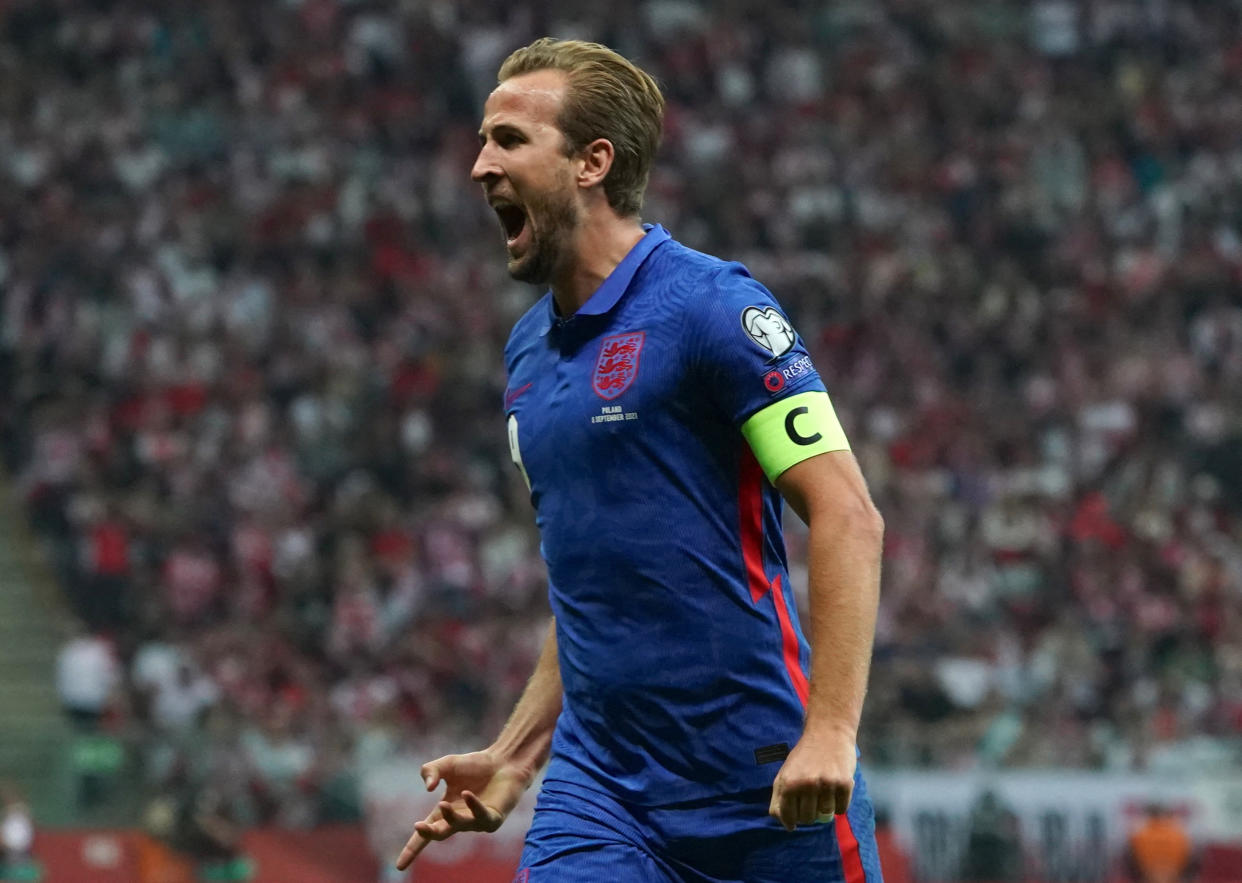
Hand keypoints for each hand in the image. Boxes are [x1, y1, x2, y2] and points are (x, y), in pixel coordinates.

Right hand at [395, 749, 530, 869]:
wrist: (504, 761)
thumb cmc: (475, 765)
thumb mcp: (447, 764)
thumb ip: (430, 770)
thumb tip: (427, 787)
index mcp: (445, 811)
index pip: (425, 833)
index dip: (412, 849)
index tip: (400, 866)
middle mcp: (459, 820)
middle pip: (439, 833)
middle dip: (428, 833)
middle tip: (419, 826)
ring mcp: (476, 821)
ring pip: (459, 825)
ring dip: (450, 817)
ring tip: (443, 804)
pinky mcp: (493, 818)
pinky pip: (481, 816)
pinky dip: (473, 806)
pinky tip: (467, 794)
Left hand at [768, 731, 855, 830]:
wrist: (828, 732)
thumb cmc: (804, 756)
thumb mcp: (785, 773)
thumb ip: (779, 798)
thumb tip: (784, 824)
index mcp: (788, 783)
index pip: (788, 816)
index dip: (791, 822)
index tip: (794, 822)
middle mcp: (807, 785)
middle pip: (807, 818)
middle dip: (808, 814)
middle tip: (811, 801)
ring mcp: (826, 785)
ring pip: (825, 815)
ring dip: (825, 809)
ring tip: (824, 793)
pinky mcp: (844, 784)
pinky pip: (842, 809)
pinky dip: (839, 805)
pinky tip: (835, 791)